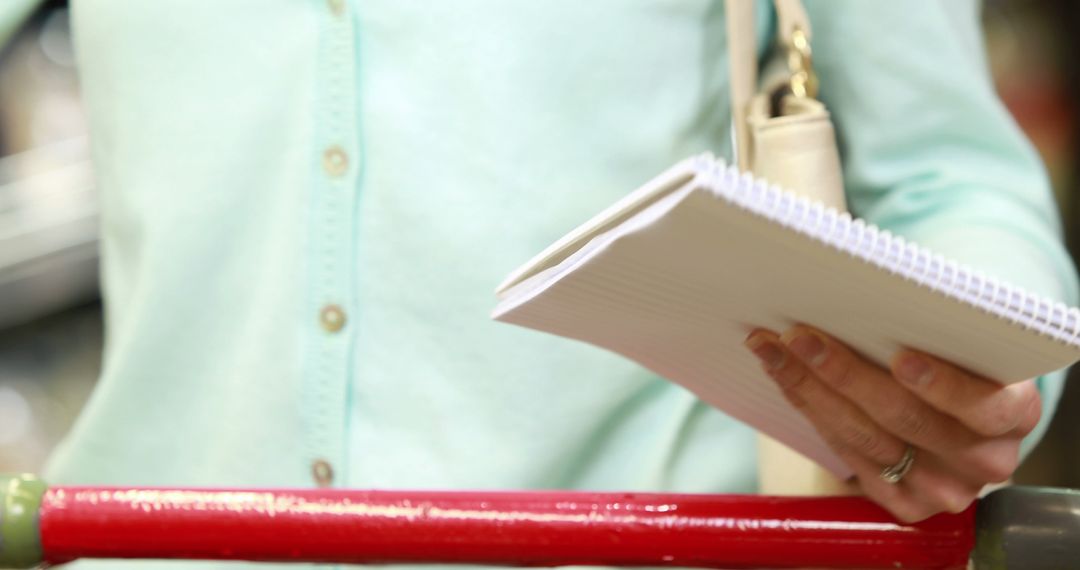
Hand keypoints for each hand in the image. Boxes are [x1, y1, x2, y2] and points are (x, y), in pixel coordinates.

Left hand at [743, 325, 1040, 521]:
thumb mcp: (965, 345)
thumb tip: (872, 289)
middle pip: (906, 419)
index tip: (900, 357)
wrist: (953, 417)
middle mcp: (984, 460)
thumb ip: (938, 328)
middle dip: (845, 372)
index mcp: (1013, 416)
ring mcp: (941, 488)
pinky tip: (783, 374)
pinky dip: (808, 408)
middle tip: (800, 335)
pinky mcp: (901, 502)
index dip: (942, 384)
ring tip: (772, 348)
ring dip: (809, 387)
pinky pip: (845, 453)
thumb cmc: (956, 361)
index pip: (985, 406)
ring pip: (864, 437)